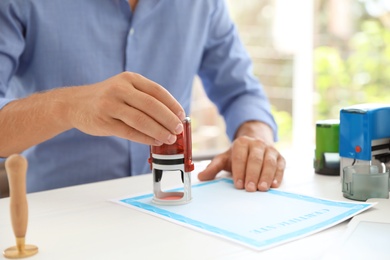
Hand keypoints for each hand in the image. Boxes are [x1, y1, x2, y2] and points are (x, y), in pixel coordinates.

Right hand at [64, 72, 185, 144]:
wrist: (74, 104)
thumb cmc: (106, 99)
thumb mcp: (124, 89)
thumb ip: (144, 98)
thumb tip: (171, 117)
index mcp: (130, 79)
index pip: (157, 91)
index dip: (172, 104)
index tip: (181, 115)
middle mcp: (120, 89)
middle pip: (151, 105)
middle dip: (168, 119)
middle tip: (178, 130)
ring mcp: (110, 105)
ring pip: (141, 120)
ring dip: (159, 131)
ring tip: (169, 139)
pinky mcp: (103, 121)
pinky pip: (129, 132)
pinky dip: (145, 138)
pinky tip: (154, 142)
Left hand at [197, 122, 285, 191]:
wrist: (256, 145)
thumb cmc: (239, 156)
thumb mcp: (224, 159)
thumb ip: (213, 168)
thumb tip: (201, 177)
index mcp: (242, 143)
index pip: (240, 157)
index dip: (239, 171)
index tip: (237, 184)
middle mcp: (257, 144)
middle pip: (256, 159)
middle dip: (252, 175)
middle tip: (250, 189)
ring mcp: (270, 150)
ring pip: (269, 162)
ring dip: (266, 176)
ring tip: (262, 188)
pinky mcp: (280, 157)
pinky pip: (280, 166)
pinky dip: (278, 176)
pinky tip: (274, 185)